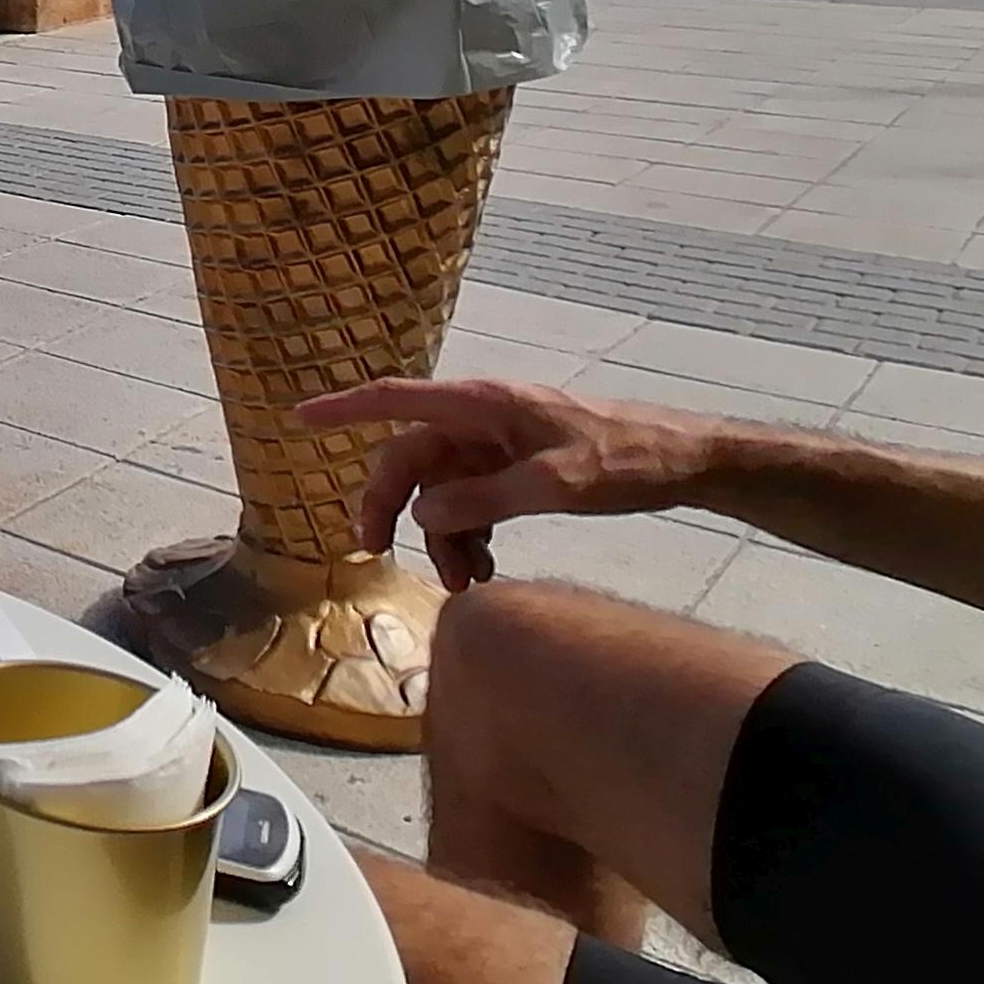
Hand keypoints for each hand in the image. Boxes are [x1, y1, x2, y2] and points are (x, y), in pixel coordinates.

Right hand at [299, 378, 725, 591]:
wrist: (686, 462)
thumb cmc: (626, 460)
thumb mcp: (557, 484)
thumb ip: (484, 498)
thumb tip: (422, 512)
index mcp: (483, 406)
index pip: (396, 400)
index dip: (343, 408)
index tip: (297, 418)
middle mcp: (482, 420)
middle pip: (411, 459)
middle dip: (390, 507)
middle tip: (373, 554)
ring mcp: (500, 446)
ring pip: (442, 489)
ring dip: (439, 535)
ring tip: (459, 583)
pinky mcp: (520, 470)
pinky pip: (472, 502)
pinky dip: (468, 535)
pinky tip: (482, 570)